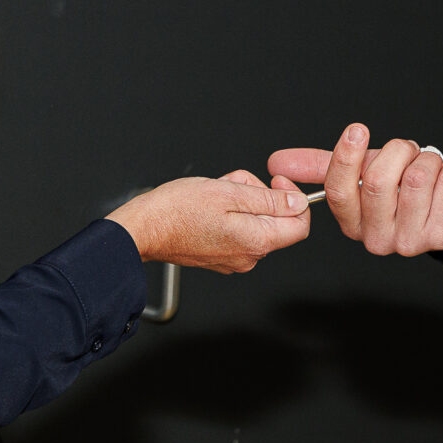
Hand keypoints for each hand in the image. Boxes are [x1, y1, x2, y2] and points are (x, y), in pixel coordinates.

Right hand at [107, 170, 311, 272]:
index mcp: (257, 241)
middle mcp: (249, 256)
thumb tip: (297, 202)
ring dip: (241, 201)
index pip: (300, 225)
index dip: (294, 199)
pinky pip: (237, 229)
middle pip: (275, 220)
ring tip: (215, 193)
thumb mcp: (229, 192)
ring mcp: (234, 259)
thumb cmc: (176, 211)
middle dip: (259, 195)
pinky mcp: (220, 256)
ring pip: (254, 221)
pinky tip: (209, 206)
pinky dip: (229, 213)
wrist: (143, 229)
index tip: (278, 182)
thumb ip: (269, 199)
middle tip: (234, 184)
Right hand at [268, 124, 442, 256]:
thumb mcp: (365, 172)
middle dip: (398, 151)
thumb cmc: (407, 189)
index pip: (339, 192)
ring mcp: (411, 240)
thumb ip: (325, 165)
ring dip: (429, 160)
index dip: (346, 158)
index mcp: (353, 222)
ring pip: (417, 178)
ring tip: (429, 169)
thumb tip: (277, 162)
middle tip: (408, 151)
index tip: (357, 130)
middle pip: (379, 182)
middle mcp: (377, 238)